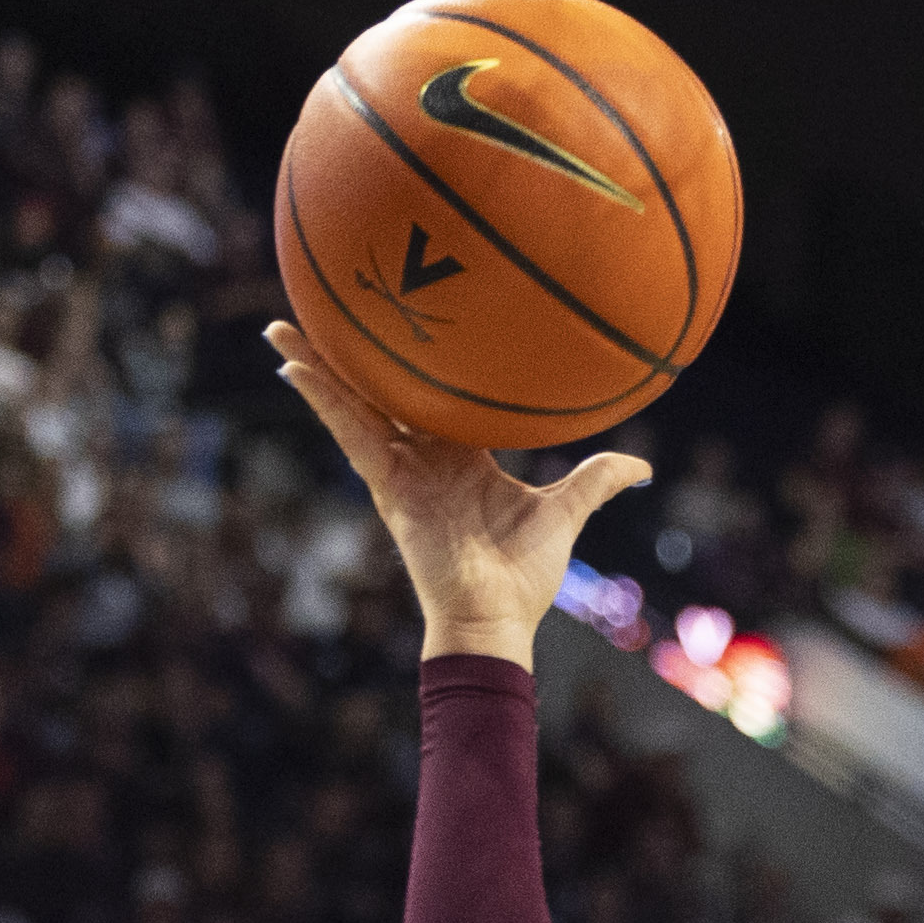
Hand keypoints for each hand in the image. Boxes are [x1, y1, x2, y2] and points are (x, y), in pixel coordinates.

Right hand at [266, 321, 652, 667]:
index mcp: (460, 454)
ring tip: (280, 329)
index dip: (412, 360)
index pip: (428, 395)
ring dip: (317, 366)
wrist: (498, 618)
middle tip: (323, 305)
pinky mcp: (388, 487)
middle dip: (349, 355)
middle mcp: (423, 456)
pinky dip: (324, 402)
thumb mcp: (566, 512)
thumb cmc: (525, 574)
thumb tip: (643, 468)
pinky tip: (293, 371)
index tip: (399, 318)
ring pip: (353, 405)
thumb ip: (597, 480)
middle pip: (379, 391)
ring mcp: (400, 470)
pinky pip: (351, 435)